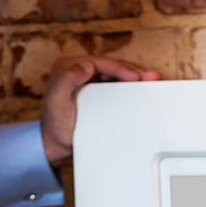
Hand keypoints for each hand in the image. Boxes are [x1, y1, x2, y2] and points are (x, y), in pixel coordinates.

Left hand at [40, 54, 160, 164]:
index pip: (98, 63)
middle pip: (109, 66)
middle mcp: (77, 70)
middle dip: (131, 70)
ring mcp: (87, 80)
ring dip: (133, 75)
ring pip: (114, 73)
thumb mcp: (56, 101)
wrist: (57, 143)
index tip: (133, 76)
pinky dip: (128, 84)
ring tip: (150, 78)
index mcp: (67, 67)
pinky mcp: (95, 91)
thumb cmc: (55, 126)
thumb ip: (67, 79)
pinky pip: (114, 83)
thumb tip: (87, 66)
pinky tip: (140, 86)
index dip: (119, 68)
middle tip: (149, 76)